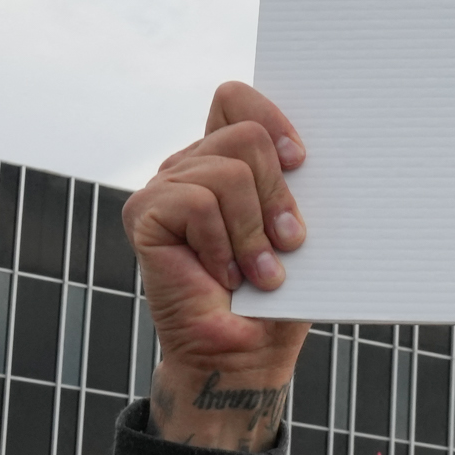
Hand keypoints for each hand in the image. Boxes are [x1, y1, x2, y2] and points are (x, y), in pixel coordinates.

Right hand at [132, 81, 312, 449]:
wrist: (244, 354)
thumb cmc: (276, 297)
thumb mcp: (295, 231)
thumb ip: (292, 186)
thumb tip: (310, 153)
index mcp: (225, 160)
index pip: (236, 100)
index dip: (272, 118)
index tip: (301, 162)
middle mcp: (191, 166)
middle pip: (246, 134)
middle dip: (278, 193)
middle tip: (288, 243)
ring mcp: (165, 188)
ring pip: (228, 171)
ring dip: (253, 230)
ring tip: (258, 272)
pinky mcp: (144, 213)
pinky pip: (198, 202)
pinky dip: (222, 244)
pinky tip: (222, 275)